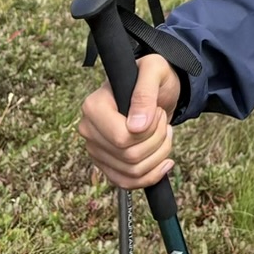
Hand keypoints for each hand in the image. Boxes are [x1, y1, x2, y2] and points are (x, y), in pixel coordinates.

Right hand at [78, 52, 181, 188]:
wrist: (156, 89)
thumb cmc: (152, 75)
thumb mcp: (154, 70)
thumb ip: (145, 93)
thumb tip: (136, 127)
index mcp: (94, 106)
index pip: (121, 138)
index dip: (148, 131)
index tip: (157, 113)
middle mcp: (89, 130)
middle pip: (129, 157)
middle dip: (158, 141)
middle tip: (163, 121)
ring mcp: (96, 149)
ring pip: (132, 172)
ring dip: (159, 156)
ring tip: (164, 134)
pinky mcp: (107, 164)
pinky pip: (127, 183)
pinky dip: (151, 176)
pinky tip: (164, 160)